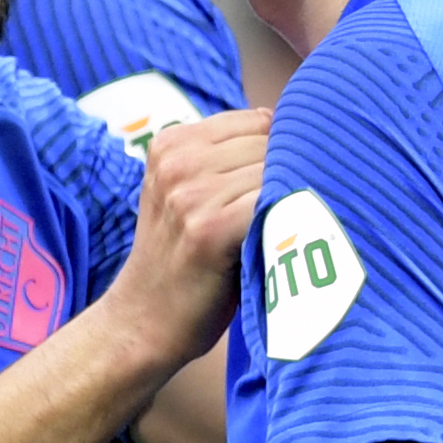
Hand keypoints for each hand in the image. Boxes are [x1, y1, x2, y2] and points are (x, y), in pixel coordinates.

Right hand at [121, 109, 269, 358]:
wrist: (144, 322)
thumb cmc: (183, 259)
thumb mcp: (187, 193)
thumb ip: (226, 158)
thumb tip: (298, 126)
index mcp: (171, 142)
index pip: (259, 120)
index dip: (281, 155)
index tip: (277, 190)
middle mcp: (177, 161)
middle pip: (271, 145)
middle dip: (289, 177)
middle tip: (283, 218)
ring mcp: (190, 194)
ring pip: (276, 174)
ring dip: (291, 203)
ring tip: (279, 235)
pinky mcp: (208, 229)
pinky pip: (272, 205)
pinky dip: (287, 224)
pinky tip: (280, 247)